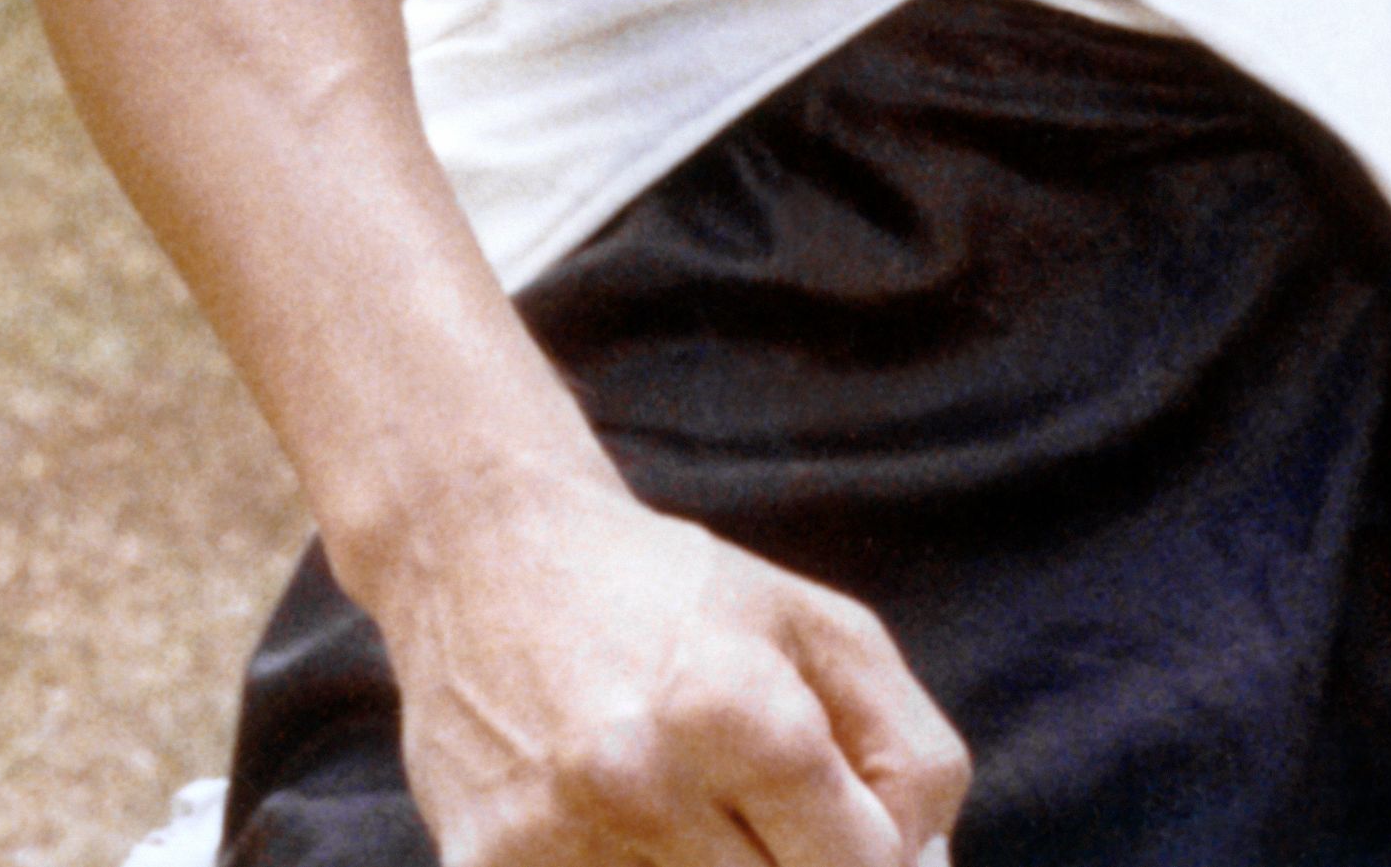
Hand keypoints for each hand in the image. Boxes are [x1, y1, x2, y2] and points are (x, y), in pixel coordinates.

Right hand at [367, 465, 970, 865]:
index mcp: (738, 710)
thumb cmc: (674, 595)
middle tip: (755, 819)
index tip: (838, 822)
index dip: (868, 856)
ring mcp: (553, 840)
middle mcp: (641, 781)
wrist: (482, 554)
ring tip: (684, 816)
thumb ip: (908, 754)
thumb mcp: (820, 629)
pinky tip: (617, 833)